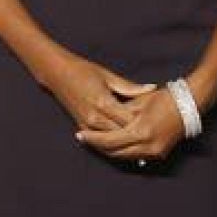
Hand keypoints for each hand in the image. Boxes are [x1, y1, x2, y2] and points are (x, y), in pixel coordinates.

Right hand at [36, 52, 151, 136]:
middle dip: (137, 136)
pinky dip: (113, 144)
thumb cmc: (83, 70)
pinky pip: (100, 142)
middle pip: (121, 134)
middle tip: (155, 137)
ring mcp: (87, 124)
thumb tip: (152, 88)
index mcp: (103, 102)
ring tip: (144, 144)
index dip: (144, 123)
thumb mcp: (108, 76)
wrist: (57, 74)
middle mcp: (95, 117)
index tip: (159, 123)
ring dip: (126, 143)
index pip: (129, 120)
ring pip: (111, 142)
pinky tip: (125, 145)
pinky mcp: (82, 126)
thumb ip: (130, 87)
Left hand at [76, 85, 184, 162]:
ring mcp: (155, 152)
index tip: (79, 135)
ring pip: (124, 157)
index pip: (109, 140)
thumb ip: (120, 112)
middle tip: (84, 140)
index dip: (92, 139)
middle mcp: (147, 145)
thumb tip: (102, 118)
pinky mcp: (159, 154)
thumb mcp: (139, 102)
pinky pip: (136, 157)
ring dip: (110, 151)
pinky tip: (113, 146)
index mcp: (140, 130)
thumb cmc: (164, 97)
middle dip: (98, 147)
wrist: (191, 104)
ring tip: (96, 143)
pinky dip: (123, 152)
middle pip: (114, 152)